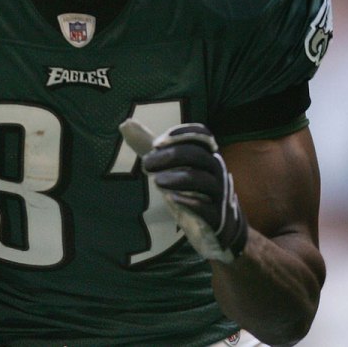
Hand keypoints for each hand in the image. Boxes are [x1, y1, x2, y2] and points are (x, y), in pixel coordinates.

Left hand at [120, 121, 247, 262]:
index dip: (181, 134)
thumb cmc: (192, 190)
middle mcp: (215, 170)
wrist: (221, 223)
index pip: (201, 135)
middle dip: (172, 156)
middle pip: (198, 155)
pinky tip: (172, 198)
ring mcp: (218, 193)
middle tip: (147, 163)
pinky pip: (207, 207)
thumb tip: (126, 124)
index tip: (157, 142)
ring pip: (203, 180)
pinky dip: (190, 202)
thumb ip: (151, 147)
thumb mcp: (174, 167)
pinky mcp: (217, 215)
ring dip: (178, 178)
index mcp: (206, 155)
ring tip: (156, 181)